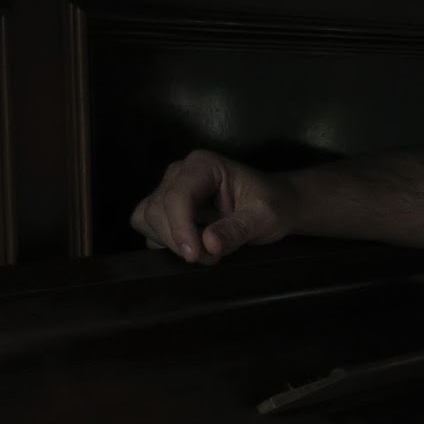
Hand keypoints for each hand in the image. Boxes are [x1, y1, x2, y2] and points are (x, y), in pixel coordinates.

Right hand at [130, 149, 293, 263]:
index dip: (180, 228)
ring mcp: (170, 189)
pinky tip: (194, 248)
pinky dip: (166, 243)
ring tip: (206, 254)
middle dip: (179, 240)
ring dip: (170, 243)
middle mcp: (180, 172)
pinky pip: (149, 227)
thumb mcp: (264, 218)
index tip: (194, 255)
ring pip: (147, 218)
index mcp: (204, 165)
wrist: (276, 205)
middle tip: (212, 258)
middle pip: (157, 209)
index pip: (177, 196)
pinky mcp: (165, 207)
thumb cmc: (273, 205)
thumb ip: (237, 230)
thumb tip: (209, 244)